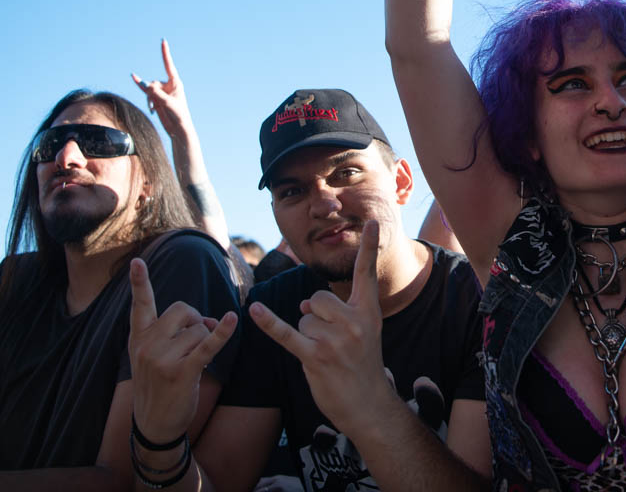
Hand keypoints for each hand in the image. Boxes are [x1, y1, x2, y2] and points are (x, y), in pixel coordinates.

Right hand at [128, 258, 237, 443]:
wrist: (154, 424)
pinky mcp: (182, 372)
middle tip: (197, 338)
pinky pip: (207, 345)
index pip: (140, 305)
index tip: (136, 261)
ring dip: (206, 339)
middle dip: (196, 319)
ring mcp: (163, 359)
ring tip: (197, 358)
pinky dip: (221, 332)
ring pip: (198, 328)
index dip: (138, 282)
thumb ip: (172, 333)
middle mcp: (148, 345)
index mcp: (139, 338)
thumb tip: (210, 319)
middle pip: (183, 309)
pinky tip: (232, 319)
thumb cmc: (158, 385)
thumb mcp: (151, 357)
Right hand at [132, 39, 193, 139]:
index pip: (168, 65)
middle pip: (153, 83)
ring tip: (156, 108)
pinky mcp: (157, 98)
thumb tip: (145, 84)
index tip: (163, 41)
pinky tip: (136, 82)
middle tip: (158, 103)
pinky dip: (143, 92)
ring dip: (149, 99)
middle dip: (152, 93)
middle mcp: (168, 85)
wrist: (178, 129)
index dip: (165, 53)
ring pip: (148, 89)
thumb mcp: (167, 103)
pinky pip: (146, 93)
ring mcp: (162, 91)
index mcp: (176, 83)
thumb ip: (155, 93)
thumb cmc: (178, 115)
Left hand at [248, 221, 391, 432]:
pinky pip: (287, 334)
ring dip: (307, 336)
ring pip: (302, 318)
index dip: (369, 247)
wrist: (368, 404)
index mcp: (368, 312)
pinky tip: (253, 310)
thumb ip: (339, 311)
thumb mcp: (363, 333)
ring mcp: (335, 340)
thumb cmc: (362, 366)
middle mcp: (354, 322)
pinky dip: (268, 323)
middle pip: (316, 299)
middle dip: (315, 318)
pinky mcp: (315, 356)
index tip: (371, 221)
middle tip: (333, 343)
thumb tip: (303, 305)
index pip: (366, 274)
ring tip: (325, 356)